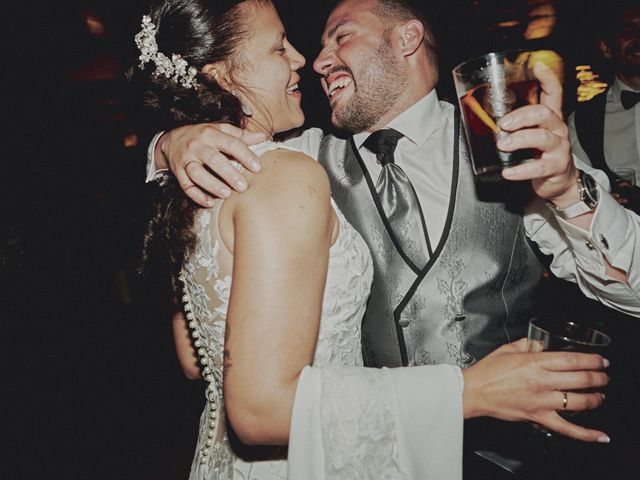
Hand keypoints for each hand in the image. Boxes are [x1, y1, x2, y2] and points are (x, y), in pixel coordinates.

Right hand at [157, 123, 267, 205]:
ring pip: (197, 173)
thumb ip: (240, 135)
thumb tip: (262, 136)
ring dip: (212, 185)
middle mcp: (197, 146)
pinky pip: (186, 186)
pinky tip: (210, 203)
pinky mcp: (178, 173)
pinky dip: (197, 196)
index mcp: (211, 134)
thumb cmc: (202, 136)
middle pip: (213, 159)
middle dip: (229, 173)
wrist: (171, 140)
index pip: (231, 143)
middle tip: (243, 186)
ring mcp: (186, 160)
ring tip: (226, 194)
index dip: (245, 155)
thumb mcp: (220, 130)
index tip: (257, 168)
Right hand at [462, 338, 609, 442]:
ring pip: (579, 402)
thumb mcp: (508, 349)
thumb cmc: (487, 372)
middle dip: (599, 377)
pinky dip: (586, 434)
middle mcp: (541, 381)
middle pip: (581, 379)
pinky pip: (567, 429)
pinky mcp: (537, 417)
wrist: (472, 391)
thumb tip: (540, 343)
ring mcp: (541, 401)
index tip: (601, 360)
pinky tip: (600, 435)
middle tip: (604, 376)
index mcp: (534, 362)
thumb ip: (527, 344)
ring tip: (601, 396)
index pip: (572, 359)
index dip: (592, 360)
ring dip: (596, 398)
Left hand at [498, 62, 579, 207]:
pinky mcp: (555, 166)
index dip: (548, 78)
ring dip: (520, 139)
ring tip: (503, 145)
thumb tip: (480, 115)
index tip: (538, 66)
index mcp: (550, 118)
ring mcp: (559, 147)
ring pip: (542, 137)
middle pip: (544, 113)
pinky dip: (522, 170)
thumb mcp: (530, 134)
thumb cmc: (539, 153)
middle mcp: (557, 129)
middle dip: (522, 116)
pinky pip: (539, 167)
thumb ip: (514, 123)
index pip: (554, 93)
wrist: (558, 181)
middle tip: (503, 124)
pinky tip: (509, 172)